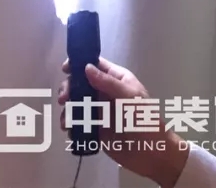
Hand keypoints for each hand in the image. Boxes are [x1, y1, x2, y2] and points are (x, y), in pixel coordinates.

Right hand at [58, 57, 188, 187]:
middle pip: (81, 84)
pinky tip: (69, 130)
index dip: (80, 63)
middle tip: (64, 99)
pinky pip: (79, 123)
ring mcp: (101, 111)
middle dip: (69, 88)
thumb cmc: (144, 119)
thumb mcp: (128, 97)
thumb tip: (86, 67)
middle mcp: (107, 93)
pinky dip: (71, 125)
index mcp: (117, 80)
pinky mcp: (96, 129)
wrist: (151, 152)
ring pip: (78, 103)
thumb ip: (107, 82)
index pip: (96, 65)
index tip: (65, 68)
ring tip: (66, 120)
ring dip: (68, 109)